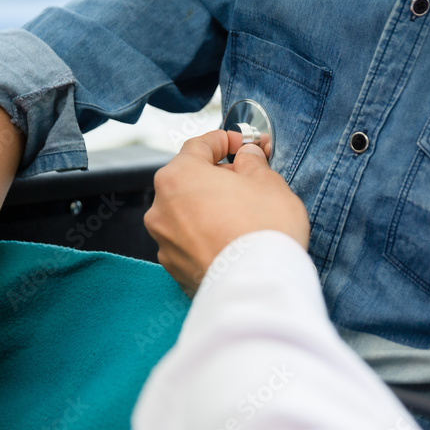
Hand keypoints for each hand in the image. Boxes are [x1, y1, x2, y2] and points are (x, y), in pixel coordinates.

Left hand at [144, 131, 309, 294]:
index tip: (241, 144)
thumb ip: (253, 163)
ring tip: (242, 217)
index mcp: (178, 176)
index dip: (225, 141)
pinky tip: (232, 242)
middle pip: (190, 181)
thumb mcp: (268, 183)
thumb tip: (246, 157)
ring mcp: (165, 242)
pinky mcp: (175, 269)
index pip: (199, 146)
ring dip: (211, 209)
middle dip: (218, 178)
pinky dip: (208, 237)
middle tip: (248, 182)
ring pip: (188, 214)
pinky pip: (191, 243)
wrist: (259, 288)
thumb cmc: (263, 231)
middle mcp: (161, 208)